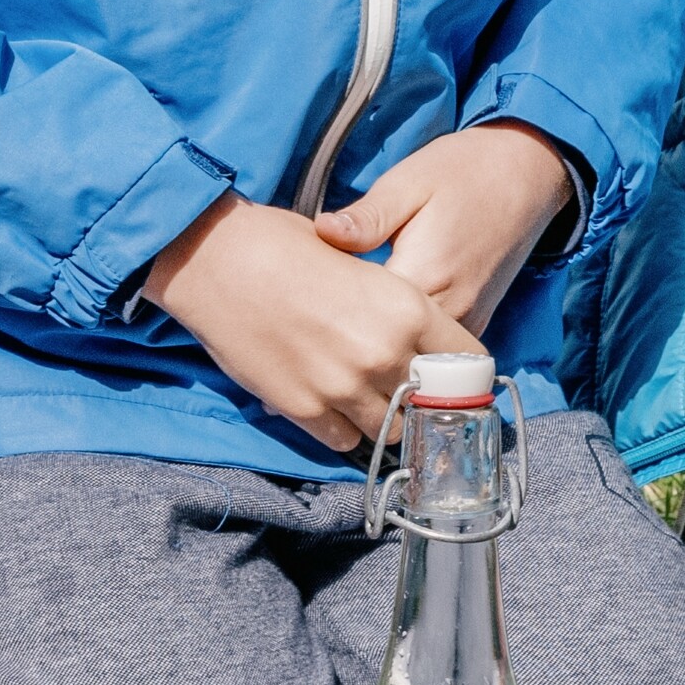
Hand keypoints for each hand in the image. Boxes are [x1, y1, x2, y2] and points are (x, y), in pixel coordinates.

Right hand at [140, 197, 480, 449]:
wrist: (217, 259)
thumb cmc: (286, 245)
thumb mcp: (361, 260)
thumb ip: (395, 304)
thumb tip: (418, 334)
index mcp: (408, 308)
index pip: (468, 360)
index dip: (462, 371)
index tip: (454, 376)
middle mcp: (384, 352)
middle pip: (431, 403)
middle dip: (424, 401)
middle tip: (411, 395)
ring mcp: (343, 385)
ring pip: (391, 430)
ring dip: (385, 420)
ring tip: (372, 402)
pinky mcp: (303, 408)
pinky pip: (344, 440)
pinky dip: (344, 429)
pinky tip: (335, 408)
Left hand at [318, 121, 578, 336]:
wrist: (527, 172)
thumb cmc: (463, 170)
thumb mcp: (408, 182)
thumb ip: (367, 217)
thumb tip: (321, 232)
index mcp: (426, 274)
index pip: (363, 319)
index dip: (324, 314)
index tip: (296, 301)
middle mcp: (451, 310)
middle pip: (387, 346)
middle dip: (346, 338)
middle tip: (307, 316)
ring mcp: (468, 321)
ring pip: (411, 354)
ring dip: (377, 345)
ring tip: (335, 327)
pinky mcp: (476, 322)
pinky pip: (433, 351)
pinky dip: (404, 344)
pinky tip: (374, 326)